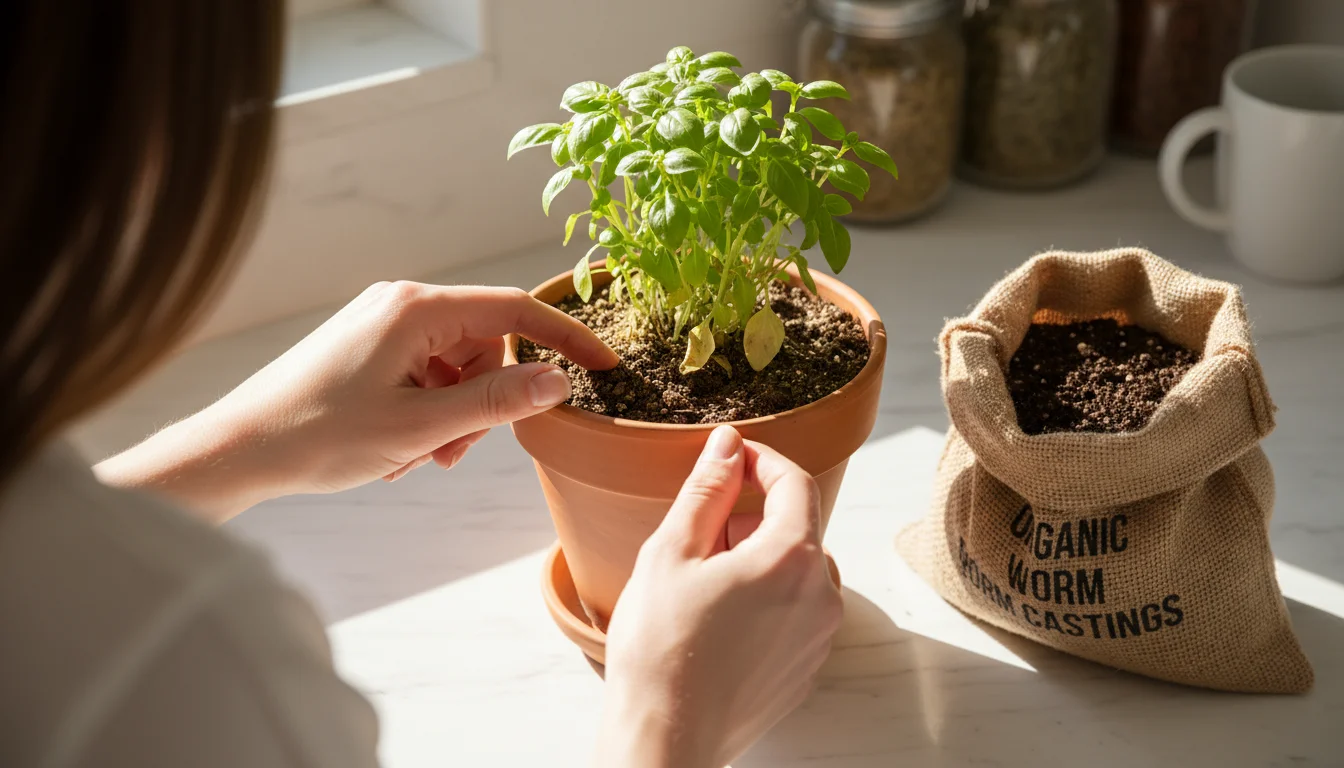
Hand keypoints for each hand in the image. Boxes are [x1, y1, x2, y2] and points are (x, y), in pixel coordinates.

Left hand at [95, 282, 616, 520]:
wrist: (238, 450)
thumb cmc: (319, 436)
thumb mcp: (420, 427)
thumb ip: (496, 403)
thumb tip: (558, 382)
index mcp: (415, 309)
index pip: (514, 311)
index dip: (565, 338)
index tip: (606, 365)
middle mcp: (400, 304)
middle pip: (485, 344)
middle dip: (485, 400)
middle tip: (455, 452)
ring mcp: (381, 324)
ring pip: (456, 366)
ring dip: (454, 415)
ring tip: (418, 458)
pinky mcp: (367, 347)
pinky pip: (424, 374)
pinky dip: (427, 413)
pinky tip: (399, 450)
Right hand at [595, 426, 842, 767]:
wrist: (665, 737)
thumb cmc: (661, 649)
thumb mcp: (671, 551)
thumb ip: (706, 489)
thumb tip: (727, 444)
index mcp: (792, 558)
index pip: (794, 482)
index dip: (760, 460)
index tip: (728, 459)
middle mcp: (821, 595)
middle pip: (797, 527)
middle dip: (751, 517)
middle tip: (698, 534)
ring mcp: (818, 636)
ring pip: (797, 570)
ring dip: (758, 558)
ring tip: (703, 581)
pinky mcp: (806, 667)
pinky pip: (795, 611)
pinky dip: (765, 598)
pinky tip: (717, 618)